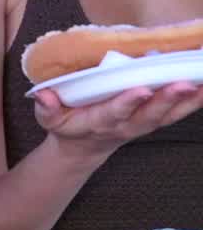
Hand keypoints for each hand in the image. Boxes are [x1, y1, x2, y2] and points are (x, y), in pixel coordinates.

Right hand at [34, 81, 202, 158]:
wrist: (83, 146)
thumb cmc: (67, 125)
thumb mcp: (49, 119)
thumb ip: (47, 107)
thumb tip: (44, 95)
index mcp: (99, 123)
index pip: (114, 113)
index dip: (128, 103)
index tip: (141, 90)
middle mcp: (126, 126)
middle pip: (149, 116)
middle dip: (166, 100)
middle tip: (183, 83)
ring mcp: (143, 125)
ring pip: (168, 115)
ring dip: (187, 101)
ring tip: (202, 83)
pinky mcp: (154, 120)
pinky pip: (177, 112)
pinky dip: (193, 102)